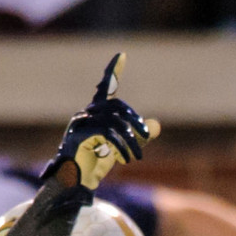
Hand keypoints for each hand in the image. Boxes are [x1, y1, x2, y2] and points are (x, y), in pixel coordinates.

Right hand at [45, 54, 158, 192]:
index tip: (123, 55)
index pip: (107, 87)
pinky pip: (106, 134)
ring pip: (113, 122)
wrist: (77, 180)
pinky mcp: (79, 134)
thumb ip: (139, 136)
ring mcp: (81, 122)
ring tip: (137, 156)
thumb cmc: (97, 163)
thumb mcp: (124, 148)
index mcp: (97, 112)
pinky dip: (119, 146)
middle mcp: (87, 112)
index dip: (114, 71)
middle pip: (117, 106)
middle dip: (134, 120)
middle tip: (146, 134)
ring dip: (130, 139)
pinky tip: (124, 159)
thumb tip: (157, 125)